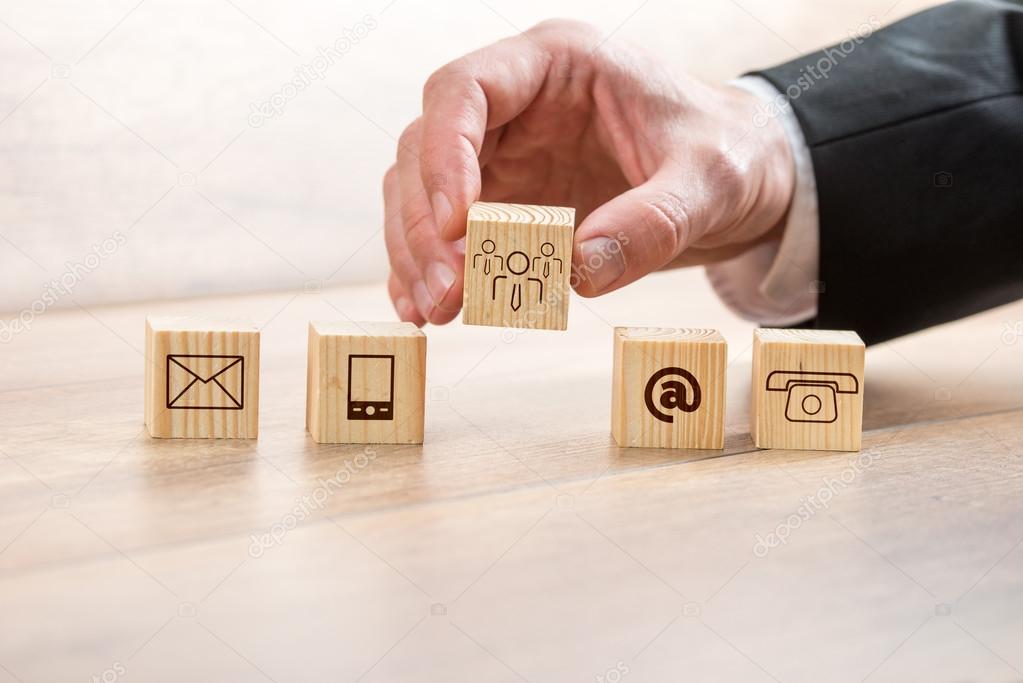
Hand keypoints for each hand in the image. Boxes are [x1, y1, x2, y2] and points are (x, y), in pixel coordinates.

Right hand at [383, 19, 794, 324]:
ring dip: (418, 254)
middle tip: (446, 292)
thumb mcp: (710, 182)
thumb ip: (652, 223)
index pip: (466, 90)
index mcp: (558, 64)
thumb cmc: (726, 154)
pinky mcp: (505, 201)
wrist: (736, 179)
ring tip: (435, 311)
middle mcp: (516, 104)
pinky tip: (423, 309)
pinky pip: (447, 232)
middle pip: (426, 146)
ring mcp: (504, 153)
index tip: (456, 226)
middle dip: (425, 223)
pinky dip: (430, 269)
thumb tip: (577, 274)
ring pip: (422, 192)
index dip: (446, 155)